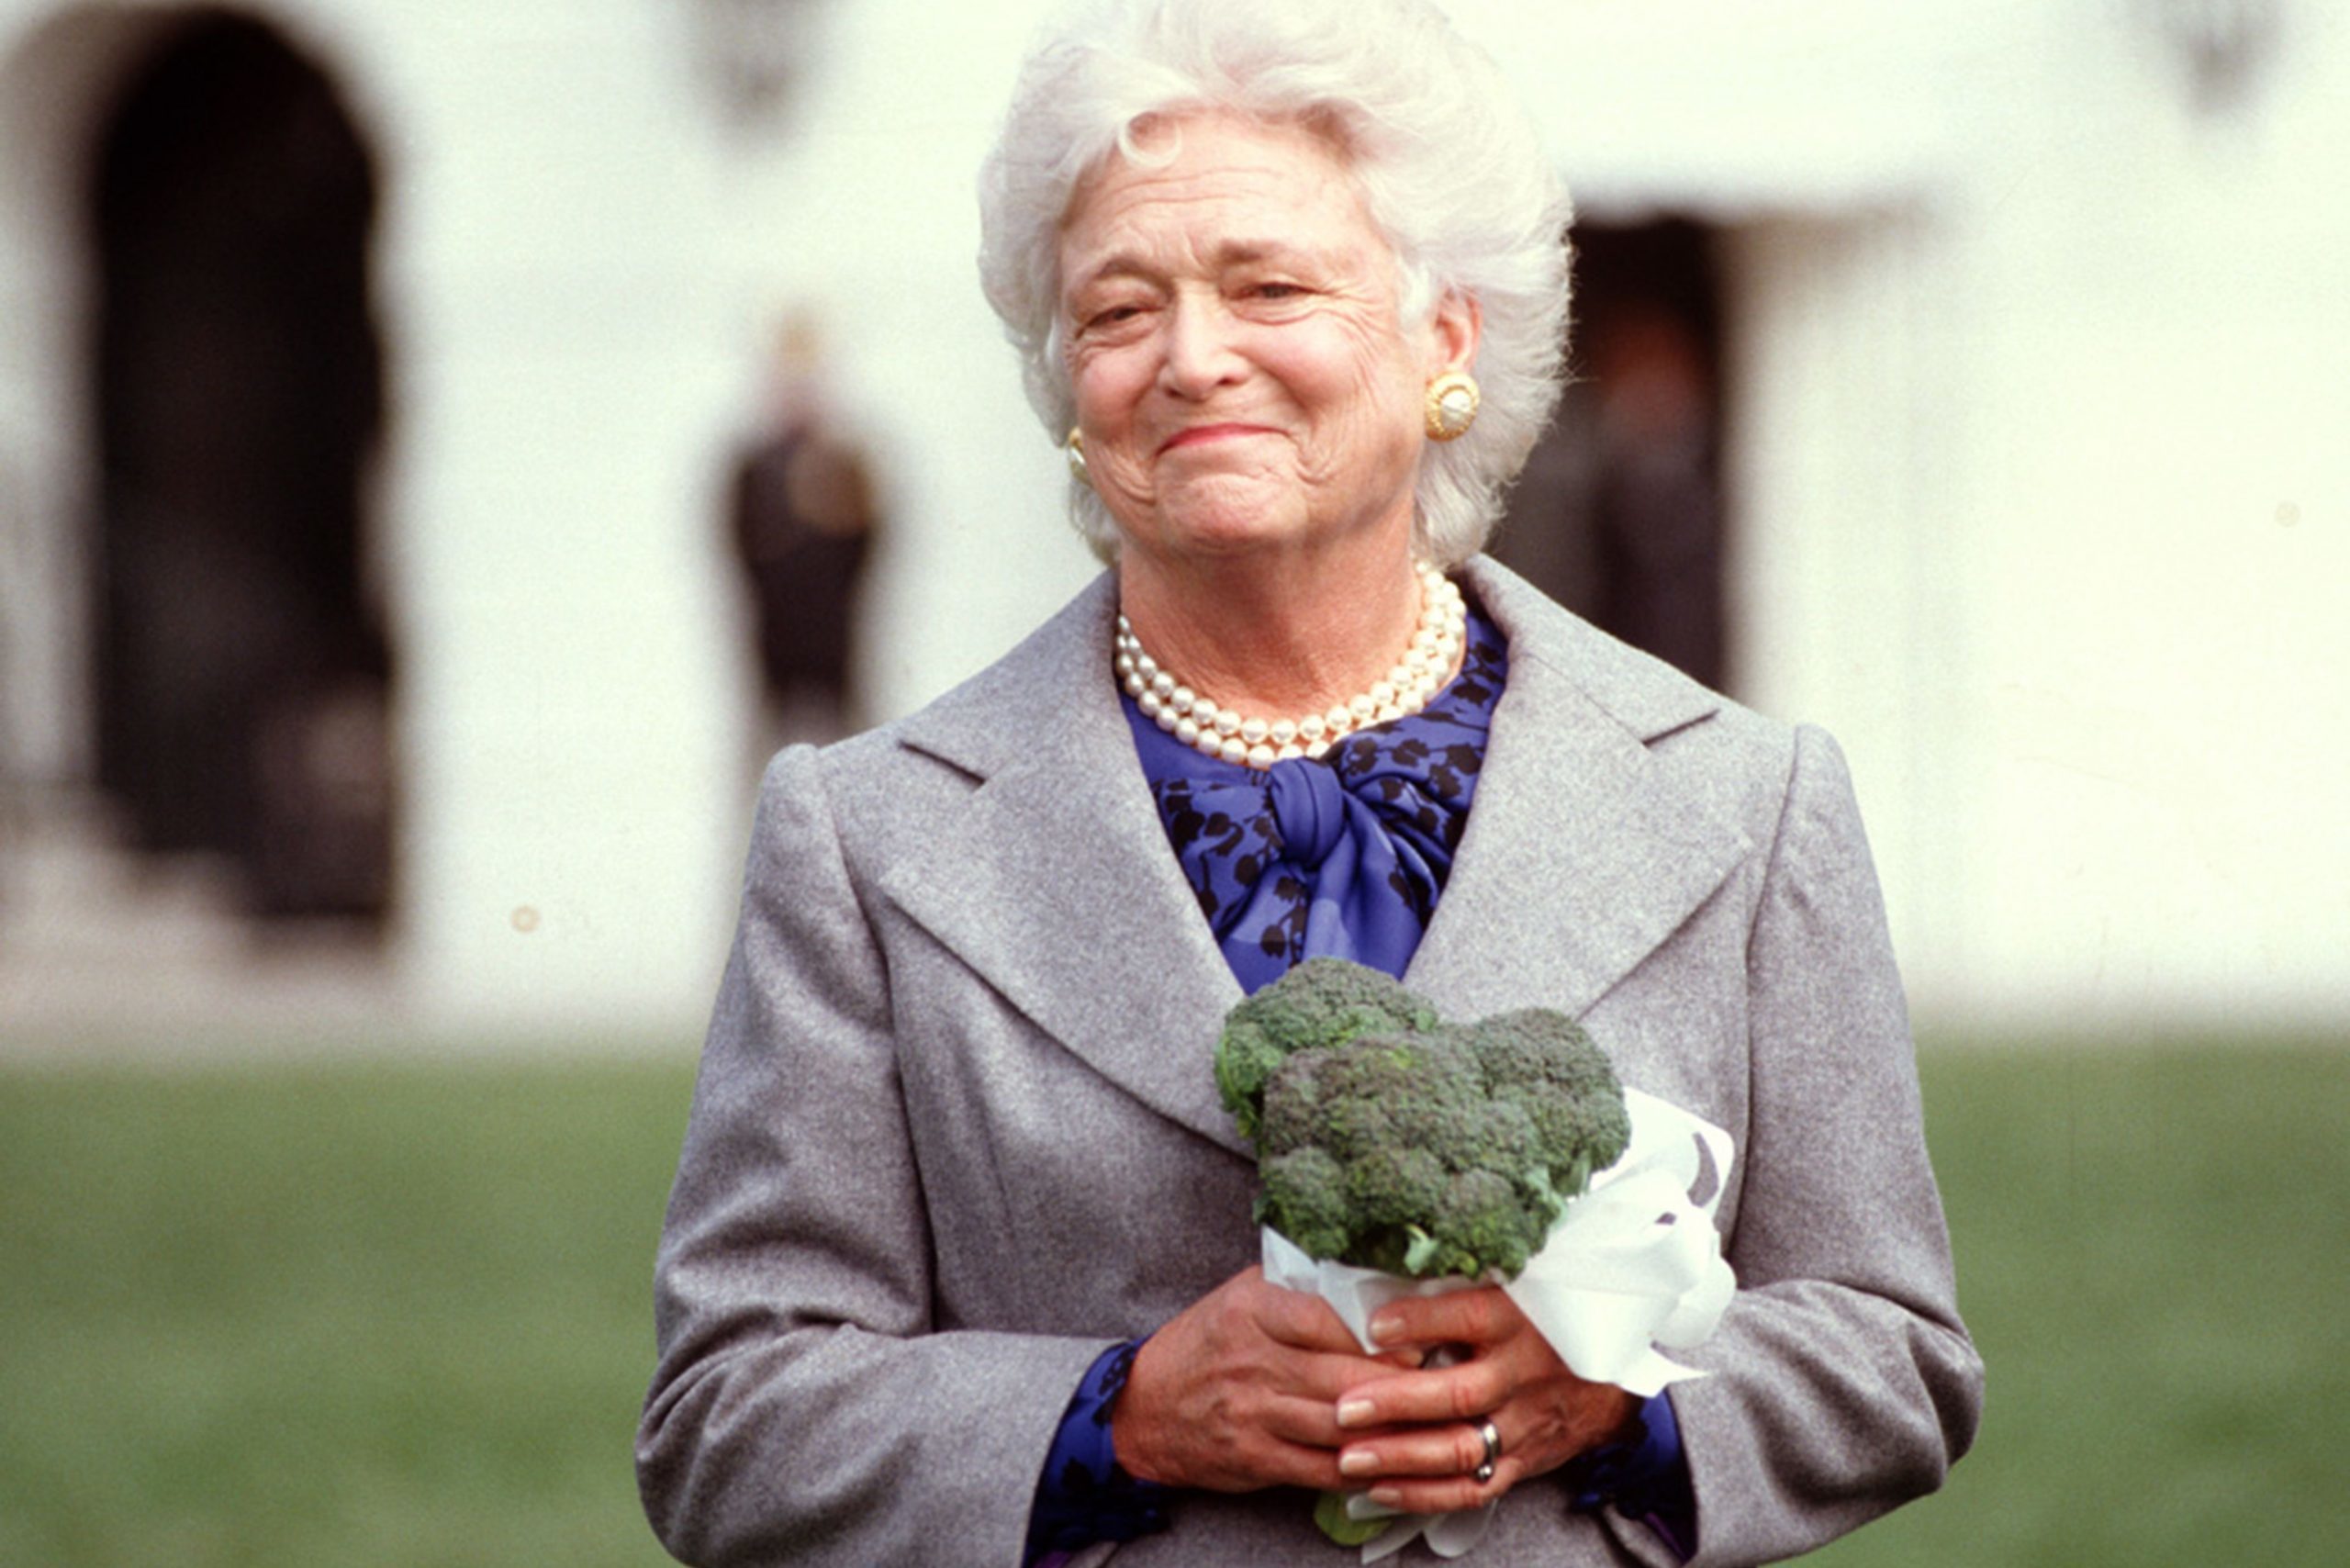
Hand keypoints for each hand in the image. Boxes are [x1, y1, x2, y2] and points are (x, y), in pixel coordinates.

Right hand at [1112, 1266, 1407, 1492]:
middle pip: (1343, 1378)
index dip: (1379, 1335)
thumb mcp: (1241, 1296)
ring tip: (1432, 1424)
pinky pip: (1321, 1469)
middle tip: (1443, 1385)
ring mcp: (1253, 1415)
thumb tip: (1370, 1277)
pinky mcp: (1255, 1459)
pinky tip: (1393, 1461)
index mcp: (1252, 1311)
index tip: (1420, 1340)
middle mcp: (1252, 1363)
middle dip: (1400, 1386)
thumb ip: (1298, 1287)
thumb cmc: (1205, 1344)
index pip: (1326, 1320)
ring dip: (1391, 1431)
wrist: (1143, 1407)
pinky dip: (1362, 1467)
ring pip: (1339, 1426)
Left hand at [1328, 1286, 1640, 1514]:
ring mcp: (1524, 1423)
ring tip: (1351, 1458)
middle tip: (1345, 1408)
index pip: (1470, 1317)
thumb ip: (1465, 1282)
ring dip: (1402, 1457)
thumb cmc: (1548, 1318)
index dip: (1422, 1321)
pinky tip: (1382, 1490)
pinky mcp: (1523, 1461)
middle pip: (1458, 1394)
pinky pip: (1473, 1487)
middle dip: (1397, 1404)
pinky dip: (1426, 1494)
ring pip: (1461, 1449)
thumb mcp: (1521, 1286)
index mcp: (1520, 1319)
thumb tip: (1388, 1268)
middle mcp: (1523, 1374)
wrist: (1611, 1375)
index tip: (1374, 1325)